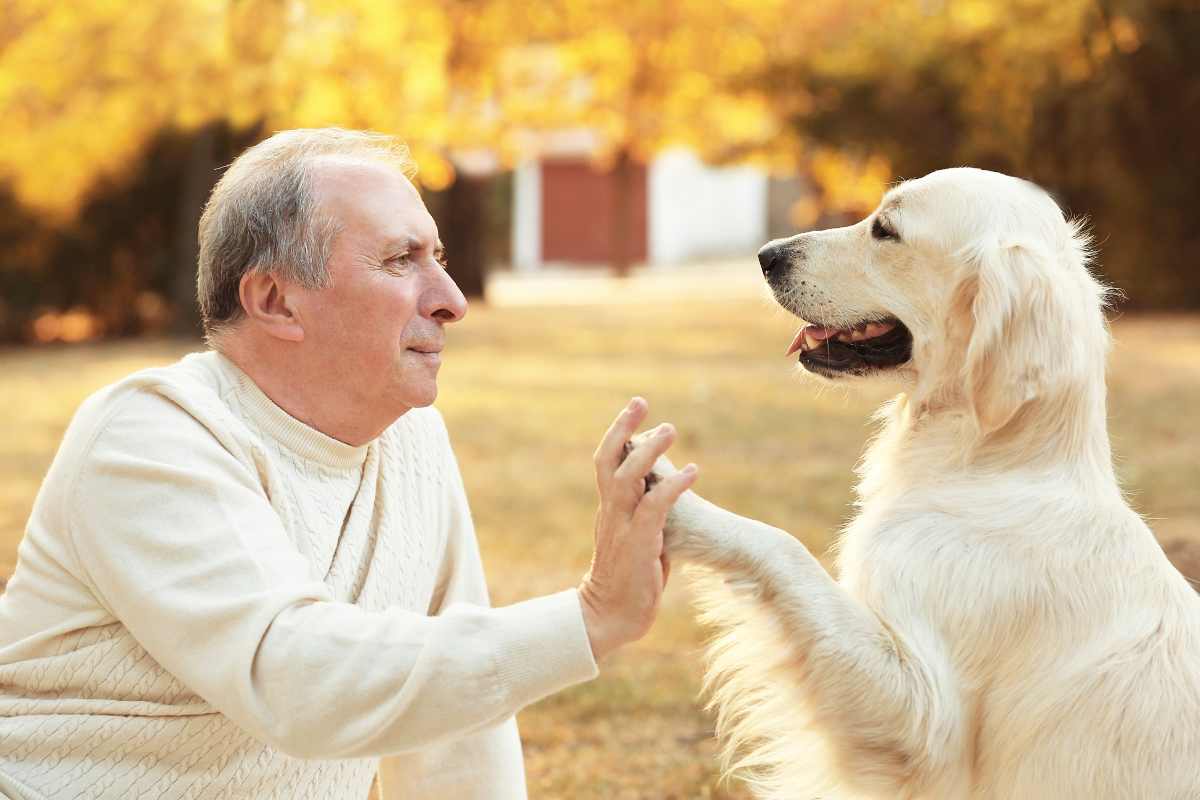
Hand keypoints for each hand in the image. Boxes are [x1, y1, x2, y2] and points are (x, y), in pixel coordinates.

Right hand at [579, 397, 697, 660]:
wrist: (609, 619)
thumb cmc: (629, 581)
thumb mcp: (637, 540)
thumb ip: (646, 516)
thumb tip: (666, 497)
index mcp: (609, 511)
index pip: (606, 463)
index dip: (618, 434)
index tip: (634, 410)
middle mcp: (611, 514)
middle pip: (608, 461)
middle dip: (623, 428)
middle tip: (641, 402)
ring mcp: (622, 529)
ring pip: (627, 479)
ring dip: (649, 451)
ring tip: (670, 428)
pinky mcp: (639, 545)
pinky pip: (654, 508)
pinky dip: (673, 486)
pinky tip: (692, 471)